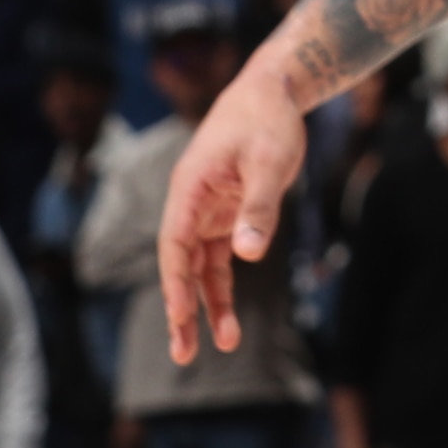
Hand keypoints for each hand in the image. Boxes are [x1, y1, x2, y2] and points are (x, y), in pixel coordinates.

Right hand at [159, 41, 325, 365]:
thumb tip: (248, 254)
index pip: (174, 246)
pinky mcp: (228, 215)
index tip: (180, 317)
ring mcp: (209, 213)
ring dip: (208, 305)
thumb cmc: (268, 121)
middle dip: (183, 310)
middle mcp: (192, 206)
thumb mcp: (270, 161)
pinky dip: (224, 286)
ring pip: (202, 268)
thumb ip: (259, 207)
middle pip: (181, 266)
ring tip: (222, 345)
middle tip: (183, 355)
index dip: (175, 284)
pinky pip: (221, 258)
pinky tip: (228, 317)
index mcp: (190, 190)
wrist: (273, 93)